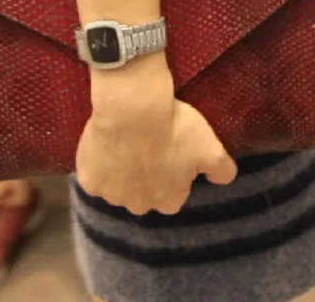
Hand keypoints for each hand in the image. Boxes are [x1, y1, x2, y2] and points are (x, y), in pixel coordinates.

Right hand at [76, 55, 236, 215]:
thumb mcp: (211, 146)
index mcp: (170, 201)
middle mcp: (140, 207)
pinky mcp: (88, 180)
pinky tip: (104, 143)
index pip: (173, 192)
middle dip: (145, 174)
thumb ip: (222, 169)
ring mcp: (112, 195)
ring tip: (126, 140)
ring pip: (117, 186)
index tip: (170, 147)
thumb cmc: (174, 126)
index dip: (172, 169)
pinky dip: (96, 162)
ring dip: (120, 170)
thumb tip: (226, 179)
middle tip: (147, 142)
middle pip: (143, 193)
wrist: (133, 108)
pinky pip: (93, 174)